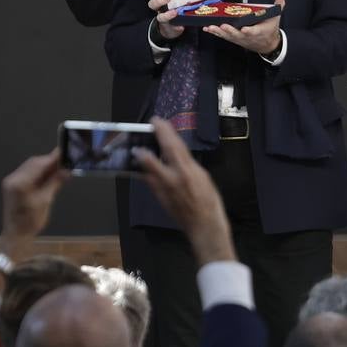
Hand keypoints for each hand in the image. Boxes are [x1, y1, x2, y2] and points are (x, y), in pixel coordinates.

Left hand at [0, 148, 68, 262]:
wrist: (15, 235)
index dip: (53, 158)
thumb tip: (67, 170)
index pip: (39, 164)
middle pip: (34, 163)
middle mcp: (13, 178)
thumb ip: (55, 182)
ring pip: (31, 167)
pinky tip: (49, 176)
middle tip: (66, 162)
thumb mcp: (46, 201)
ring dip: (45, 167)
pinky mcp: (13, 185)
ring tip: (60, 169)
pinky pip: (28, 173)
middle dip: (50, 162)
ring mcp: (12, 181)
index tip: (66, 152)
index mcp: (20, 182)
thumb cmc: (30, 221)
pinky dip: (39, 173)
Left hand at [134, 117, 234, 264]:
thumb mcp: (203, 176)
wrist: (204, 225)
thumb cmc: (209, 200)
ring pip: (147, 171)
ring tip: (137, 151)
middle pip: (152, 159)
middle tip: (138, 138)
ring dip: (141, 160)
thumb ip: (188, 164)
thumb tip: (177, 154)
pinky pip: (150, 182)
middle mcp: (173, 179)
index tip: (157, 121)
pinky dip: (146, 173)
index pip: (173, 146)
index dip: (163, 132)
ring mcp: (163, 190)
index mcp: (188, 170)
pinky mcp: (159, 198)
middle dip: (144, 147)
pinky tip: (143, 168)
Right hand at [148, 0, 184, 42]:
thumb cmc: (179, 8)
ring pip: (160, 17)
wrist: (175, 27)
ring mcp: (164, 18)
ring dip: (167, 15)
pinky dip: (177, 27)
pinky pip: (171, 28)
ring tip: (175, 12)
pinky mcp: (170, 28)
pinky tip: (181, 26)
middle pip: (153, 3)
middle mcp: (161, 8)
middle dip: (159, 0)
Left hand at [202, 0, 284, 55]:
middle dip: (230, 31)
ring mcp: (240, 38)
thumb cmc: (270, 29)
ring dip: (219, 32)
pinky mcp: (235, 39)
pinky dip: (216, 33)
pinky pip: (224, 36)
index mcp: (259, 31)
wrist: (268, 45)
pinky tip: (208, 29)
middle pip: (238, 34)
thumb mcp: (276, 17)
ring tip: (211, 27)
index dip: (249, 31)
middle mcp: (248, 36)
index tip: (244, 29)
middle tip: (223, 26)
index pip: (254, 31)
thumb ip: (278, 5)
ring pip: (229, 36)